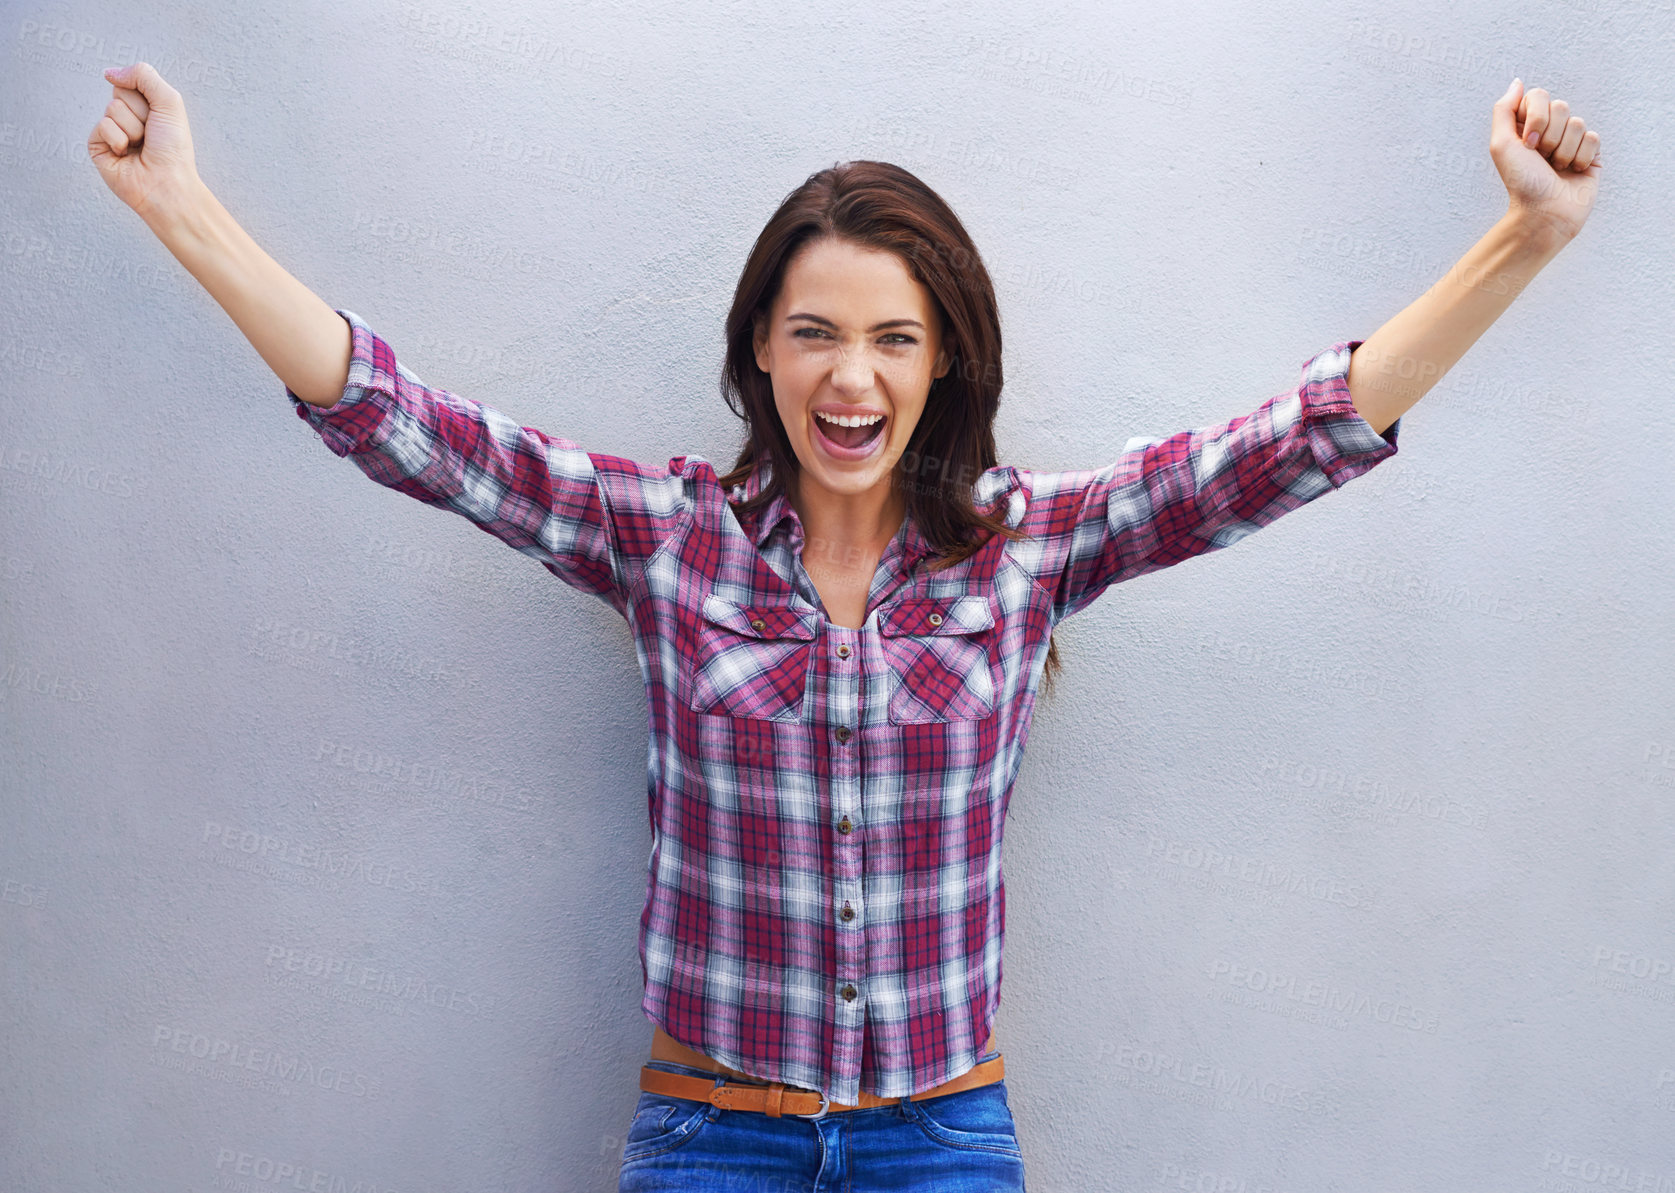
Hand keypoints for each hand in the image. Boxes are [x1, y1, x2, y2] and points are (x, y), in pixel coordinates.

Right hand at [87, 61, 201, 222]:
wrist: (166, 183)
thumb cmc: (173, 149)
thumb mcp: (169, 102)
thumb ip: (144, 75)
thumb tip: (109, 72)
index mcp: (145, 107)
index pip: (132, 81)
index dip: (148, 98)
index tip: (159, 119)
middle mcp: (127, 117)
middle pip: (120, 92)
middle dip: (140, 112)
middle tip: (150, 134)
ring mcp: (110, 131)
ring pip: (112, 108)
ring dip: (132, 128)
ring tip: (140, 147)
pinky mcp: (97, 145)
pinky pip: (102, 126)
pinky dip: (118, 140)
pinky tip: (126, 155)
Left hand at [1490, 78, 1601, 242]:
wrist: (1544, 213)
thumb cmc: (1521, 181)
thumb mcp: (1501, 144)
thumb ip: (1504, 109)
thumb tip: (1518, 82)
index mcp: (1527, 125)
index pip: (1538, 95)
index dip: (1536, 118)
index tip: (1527, 143)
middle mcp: (1549, 130)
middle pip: (1560, 107)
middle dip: (1549, 136)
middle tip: (1541, 158)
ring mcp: (1571, 141)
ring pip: (1578, 123)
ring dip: (1564, 150)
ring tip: (1555, 169)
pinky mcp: (1591, 154)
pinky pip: (1594, 138)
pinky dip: (1581, 157)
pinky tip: (1572, 172)